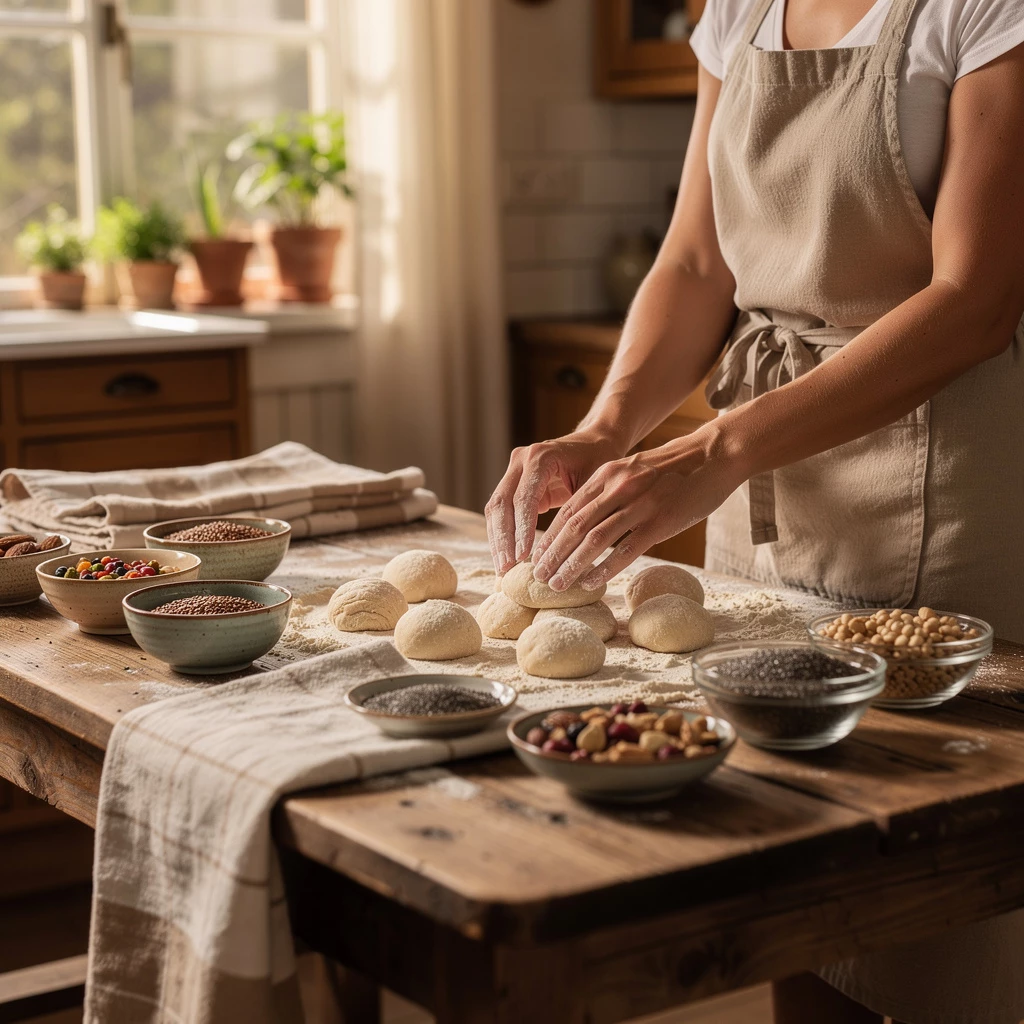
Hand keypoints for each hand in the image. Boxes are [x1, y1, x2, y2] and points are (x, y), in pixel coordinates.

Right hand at [484, 430, 624, 573]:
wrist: (595, 441)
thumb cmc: (600, 461)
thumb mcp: (595, 484)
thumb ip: (580, 510)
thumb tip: (572, 550)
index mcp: (540, 456)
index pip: (524, 498)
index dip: (521, 530)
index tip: (522, 557)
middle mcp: (520, 460)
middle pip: (500, 503)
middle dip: (503, 539)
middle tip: (506, 569)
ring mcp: (513, 470)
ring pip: (495, 509)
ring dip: (498, 540)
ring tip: (503, 569)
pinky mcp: (513, 483)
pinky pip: (501, 511)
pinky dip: (503, 535)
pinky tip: (506, 558)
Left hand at [532, 427, 742, 591]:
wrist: (712, 456)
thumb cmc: (672, 469)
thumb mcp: (631, 471)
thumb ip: (608, 492)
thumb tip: (584, 522)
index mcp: (607, 475)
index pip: (568, 509)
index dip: (548, 535)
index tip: (535, 557)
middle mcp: (618, 487)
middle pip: (574, 525)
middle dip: (552, 554)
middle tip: (538, 576)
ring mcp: (639, 505)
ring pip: (594, 539)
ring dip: (571, 564)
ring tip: (557, 584)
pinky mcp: (660, 521)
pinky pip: (626, 549)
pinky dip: (605, 567)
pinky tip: (591, 582)